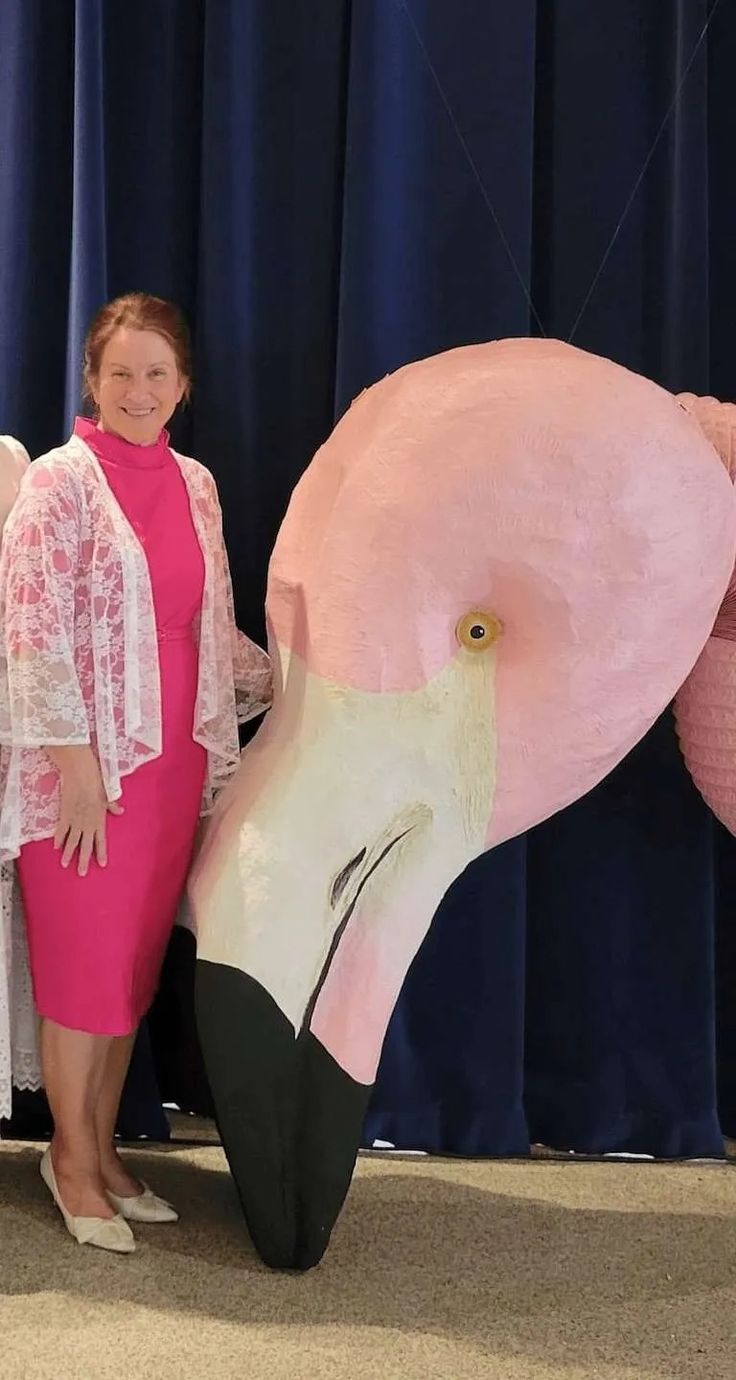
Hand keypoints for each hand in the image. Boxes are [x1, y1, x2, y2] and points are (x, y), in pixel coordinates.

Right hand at [49, 747, 123, 875]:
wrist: (80, 771)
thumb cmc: (96, 780)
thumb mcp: (108, 794)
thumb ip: (112, 806)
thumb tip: (121, 812)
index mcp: (99, 818)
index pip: (101, 840)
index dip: (101, 853)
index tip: (101, 864)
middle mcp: (87, 822)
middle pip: (85, 845)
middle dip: (83, 860)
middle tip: (81, 874)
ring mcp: (75, 819)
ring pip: (71, 841)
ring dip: (68, 854)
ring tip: (65, 865)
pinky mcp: (64, 813)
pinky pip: (60, 830)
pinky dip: (58, 838)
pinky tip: (56, 847)